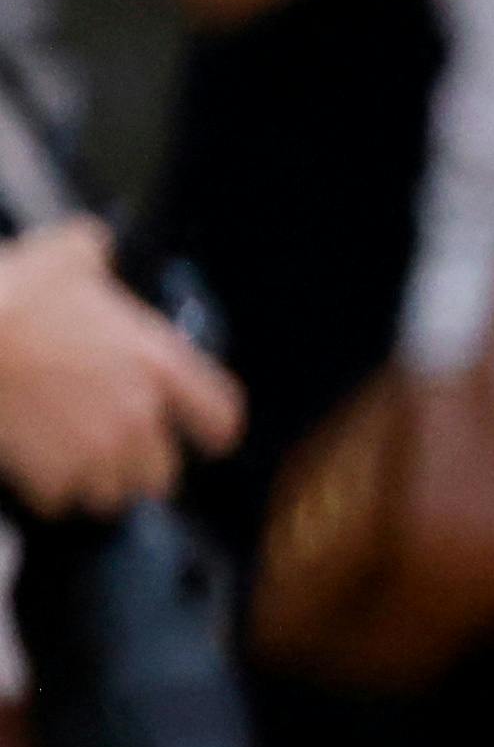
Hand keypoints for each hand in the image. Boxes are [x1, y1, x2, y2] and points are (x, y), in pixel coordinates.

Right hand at [0, 224, 234, 508]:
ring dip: (94, 481)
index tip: (203, 436)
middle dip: (138, 463)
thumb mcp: (66, 254)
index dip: (211, 430)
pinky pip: (61, 501)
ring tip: (66, 455)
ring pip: (114, 494)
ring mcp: (98, 450)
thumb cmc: (11, 292)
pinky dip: (47, 489)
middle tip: (108, 445)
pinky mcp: (54, 476)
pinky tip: (29, 462)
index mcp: (158, 364)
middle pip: (163, 471)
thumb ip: (97, 255)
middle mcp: (139, 415)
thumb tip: (95, 246)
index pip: (220, 417)